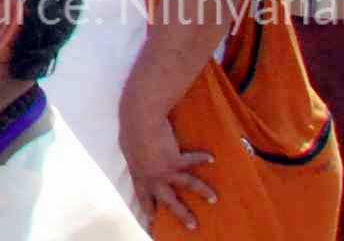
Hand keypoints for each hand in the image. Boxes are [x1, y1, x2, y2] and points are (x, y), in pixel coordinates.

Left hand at [123, 90, 217, 230]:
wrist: (139, 118)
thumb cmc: (131, 129)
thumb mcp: (129, 148)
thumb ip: (137, 159)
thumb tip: (139, 159)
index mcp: (139, 175)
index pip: (143, 197)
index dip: (148, 209)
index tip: (153, 221)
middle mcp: (152, 177)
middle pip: (168, 201)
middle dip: (181, 214)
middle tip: (192, 225)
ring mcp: (164, 169)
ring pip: (186, 185)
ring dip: (202, 192)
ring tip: (214, 199)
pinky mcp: (174, 158)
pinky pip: (192, 161)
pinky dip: (201, 158)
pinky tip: (211, 158)